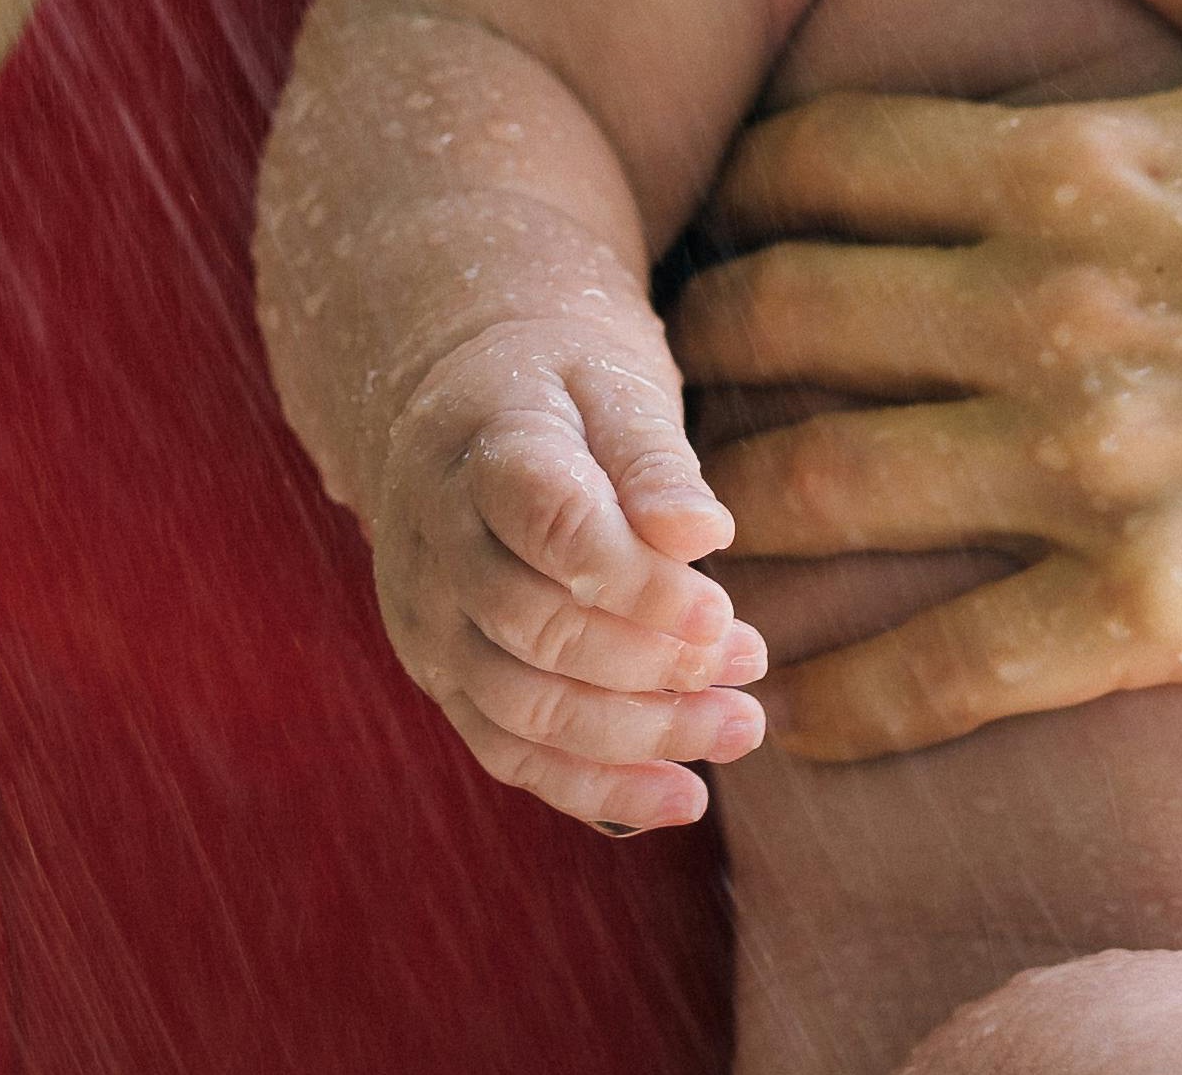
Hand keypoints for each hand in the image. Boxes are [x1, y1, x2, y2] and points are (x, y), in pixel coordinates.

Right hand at [355, 331, 767, 831]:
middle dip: (655, 666)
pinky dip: (596, 787)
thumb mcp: (611, 385)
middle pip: (537, 631)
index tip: (721, 612)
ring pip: (523, 709)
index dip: (639, 584)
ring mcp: (429, 621)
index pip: (552, 529)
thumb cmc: (559, 389)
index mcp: (479, 455)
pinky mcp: (442, 676)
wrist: (461, 409)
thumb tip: (704, 536)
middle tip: (752, 664)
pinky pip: (510, 754)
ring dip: (640, 735)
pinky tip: (682, 794)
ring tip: (740, 726)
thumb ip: (655, 460)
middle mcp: (435, 547)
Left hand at [676, 0, 1181, 760]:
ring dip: (715, 520)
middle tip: (638, 392)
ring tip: (658, 545)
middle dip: (681, 355)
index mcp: (1076, 159)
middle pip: (772, 319)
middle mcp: (1054, 305)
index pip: (809, 165)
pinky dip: (836, 703)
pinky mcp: (1157, 607)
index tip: (692, 236)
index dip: (724, 200)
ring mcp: (1098, 462)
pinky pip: (942, 666)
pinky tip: (771, 726)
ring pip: (819, 488)